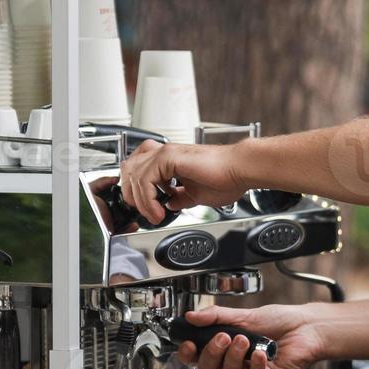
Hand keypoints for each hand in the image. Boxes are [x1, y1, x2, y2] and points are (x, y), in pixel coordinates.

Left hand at [119, 140, 245, 222]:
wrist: (240, 171)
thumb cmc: (226, 178)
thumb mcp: (194, 194)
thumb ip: (179, 197)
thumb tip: (169, 204)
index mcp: (169, 160)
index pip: (137, 170)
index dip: (135, 191)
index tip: (146, 210)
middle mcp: (164, 153)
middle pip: (128, 169)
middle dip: (132, 195)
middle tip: (146, 213)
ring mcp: (165, 153)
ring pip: (134, 175)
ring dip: (141, 201)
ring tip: (154, 215)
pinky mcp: (169, 157)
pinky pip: (146, 179)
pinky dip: (148, 199)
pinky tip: (159, 210)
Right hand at [176, 303, 324, 368]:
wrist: (306, 327)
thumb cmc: (278, 321)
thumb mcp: (243, 314)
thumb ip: (216, 316)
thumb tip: (191, 316)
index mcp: (225, 347)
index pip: (199, 356)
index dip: (189, 354)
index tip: (187, 344)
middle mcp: (235, 362)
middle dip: (212, 353)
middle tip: (224, 337)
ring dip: (235, 356)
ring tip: (245, 339)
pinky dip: (255, 365)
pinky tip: (260, 353)